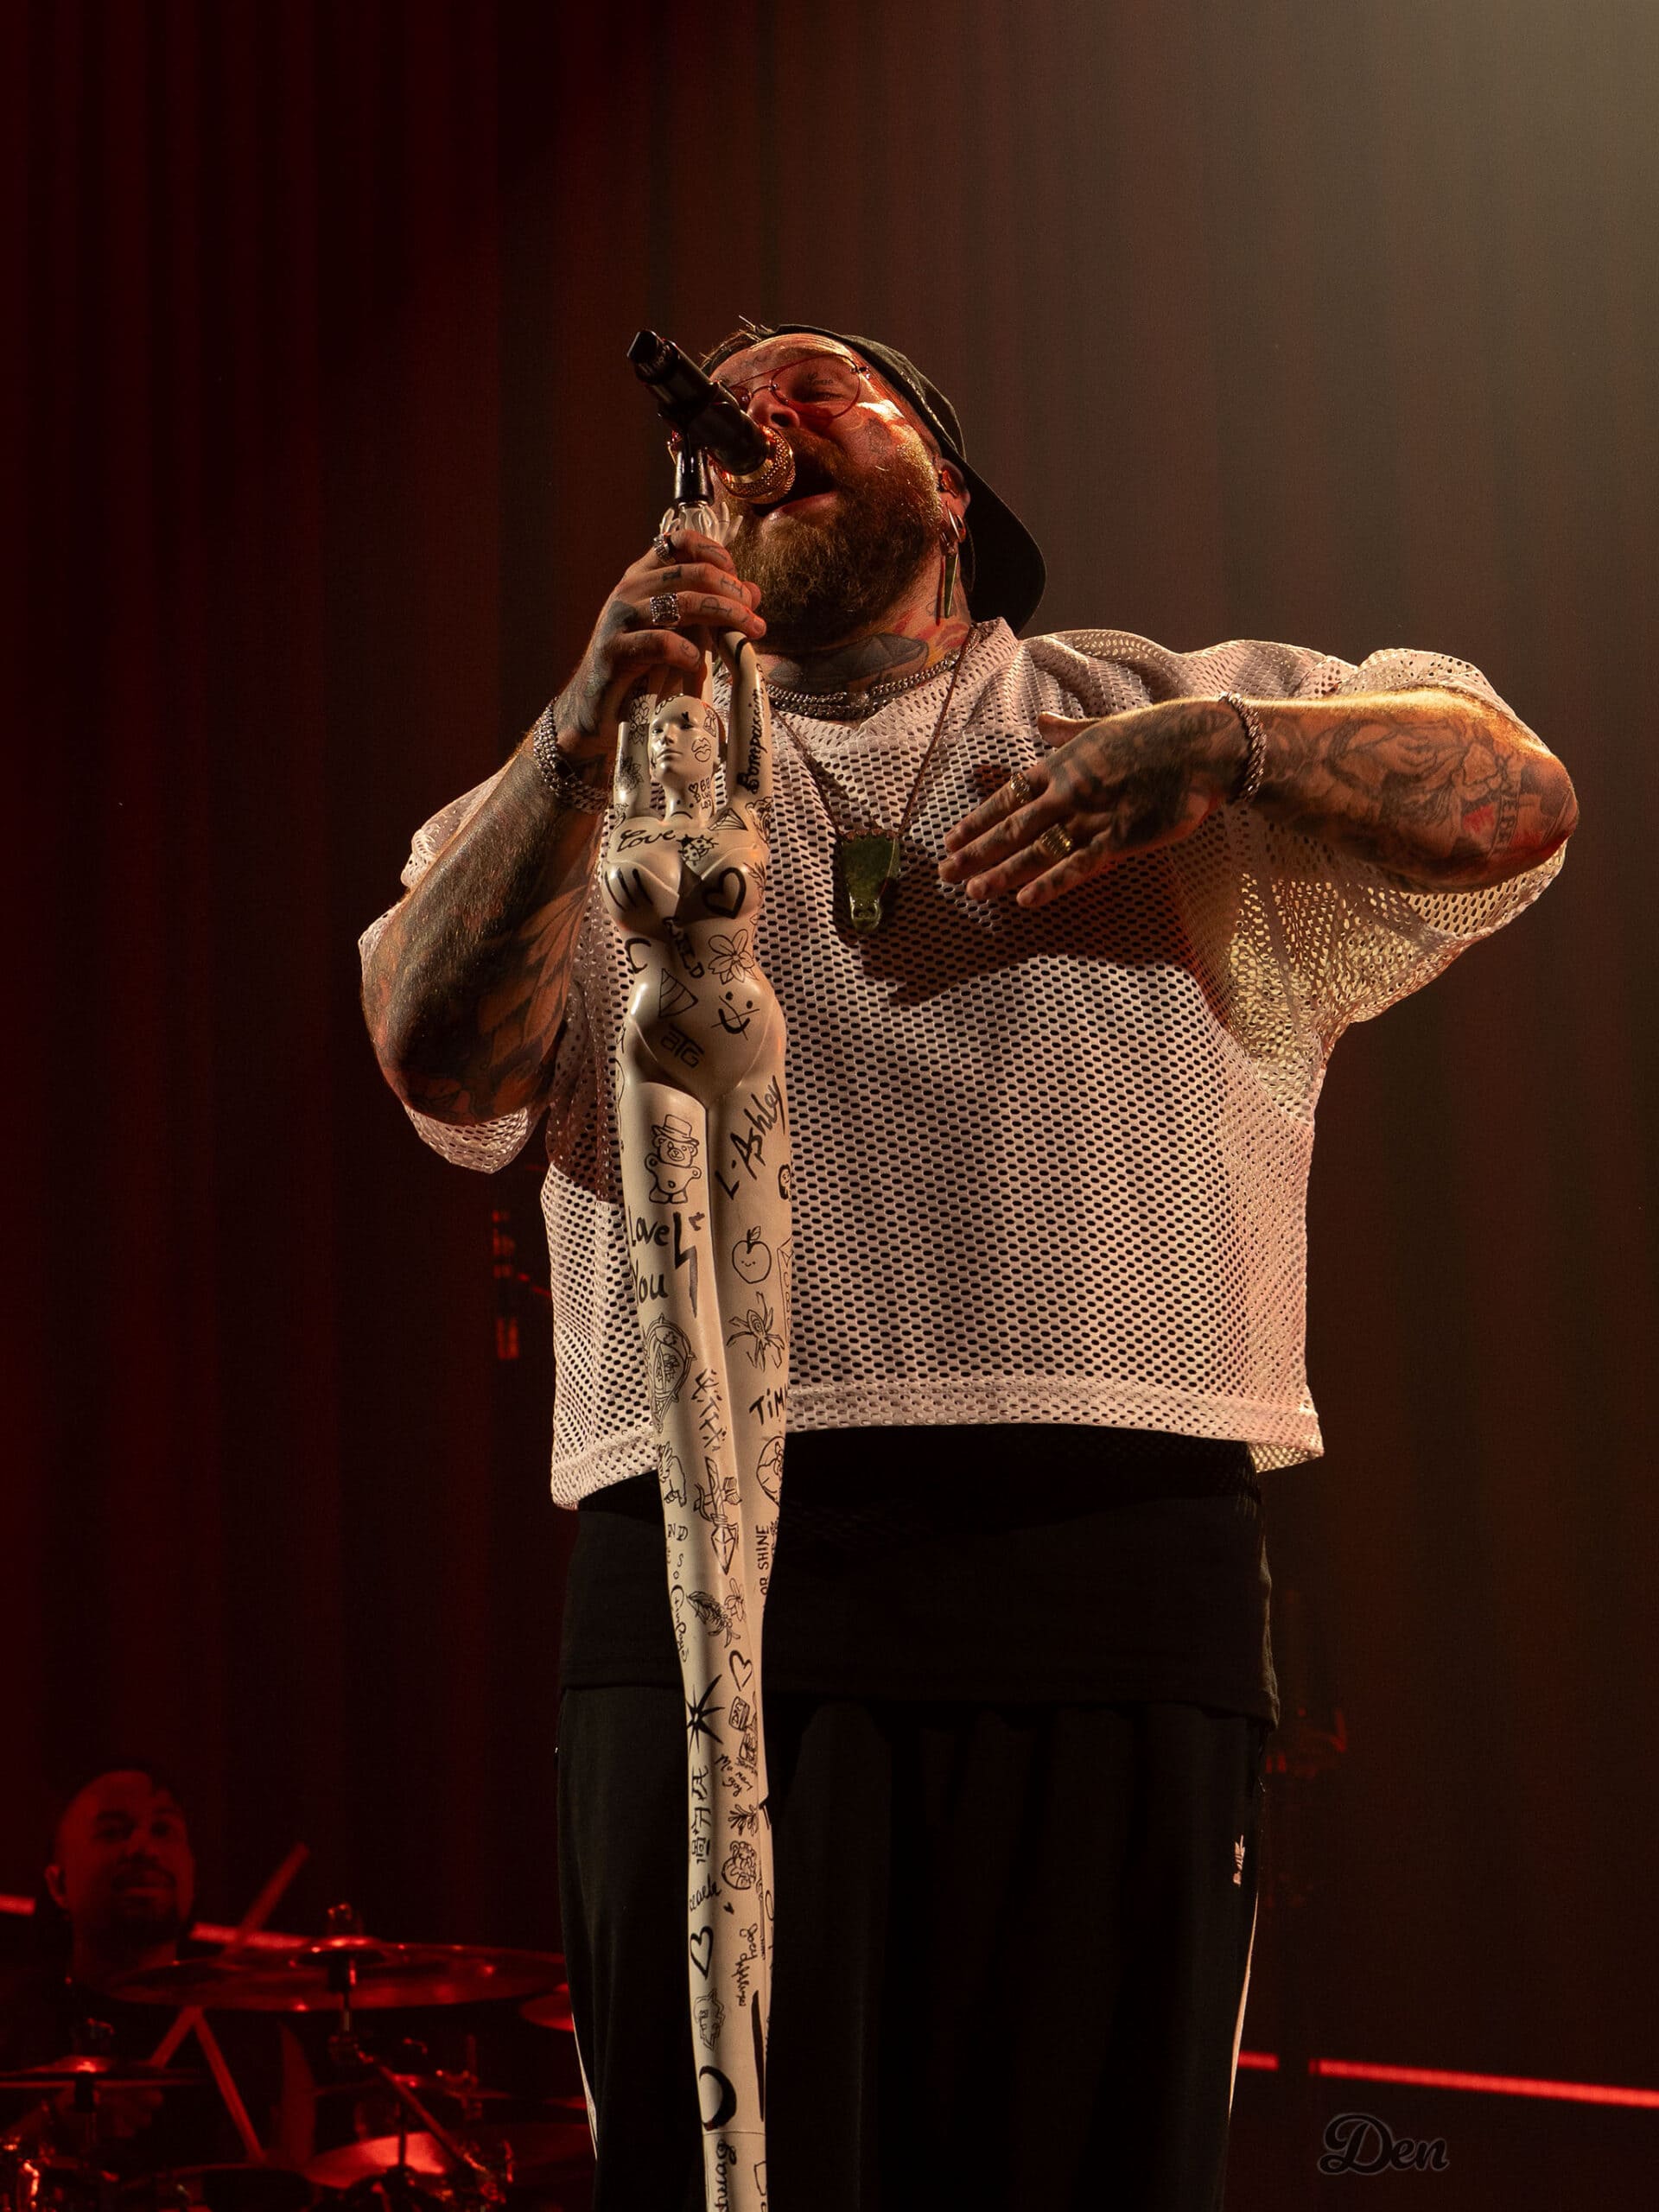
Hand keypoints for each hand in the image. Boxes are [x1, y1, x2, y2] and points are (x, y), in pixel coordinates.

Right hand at [550, 528, 765, 762]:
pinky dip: (687, 651)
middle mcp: (630, 590)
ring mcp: (620, 618)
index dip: (715, 554)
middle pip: (691, 572)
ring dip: (724, 616)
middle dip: (731, 592)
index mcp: (643, 577)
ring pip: (683, 603)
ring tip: (748, 633)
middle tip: (754, 616)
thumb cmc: (643, 669)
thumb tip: (753, 592)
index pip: (679, 542)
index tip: (739, 581)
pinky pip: (660, 643)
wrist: (596, 706)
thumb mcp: (682, 634)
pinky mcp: (615, 651)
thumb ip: (711, 611)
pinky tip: (698, 662)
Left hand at [937, 699, 1243, 906]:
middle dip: (976, 851)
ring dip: (1002, 872)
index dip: (976, 820)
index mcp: (1063, 762)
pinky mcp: (1122, 838)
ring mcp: (1094, 816)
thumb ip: (1067, 731)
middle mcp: (1069, 789)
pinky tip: (1024, 901)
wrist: (1203, 746)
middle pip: (1012, 826)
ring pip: (1038, 850)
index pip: (1008, 796)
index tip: (950, 839)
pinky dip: (1051, 884)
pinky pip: (1079, 866)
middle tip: (944, 873)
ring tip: (972, 891)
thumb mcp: (1104, 725)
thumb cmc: (1157, 732)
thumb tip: (1040, 722)